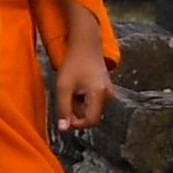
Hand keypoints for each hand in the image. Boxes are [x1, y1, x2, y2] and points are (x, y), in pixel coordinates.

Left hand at [48, 7, 116, 132]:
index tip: (63, 115)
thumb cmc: (73, 62)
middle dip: (76, 110)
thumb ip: (63, 108)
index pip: (91, 120)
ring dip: (78, 103)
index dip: (76, 123)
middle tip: (65, 95)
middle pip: (90, 114)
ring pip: (90, 107)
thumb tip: (63, 129)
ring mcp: (108, 91)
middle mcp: (108, 95)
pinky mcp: (105, 88)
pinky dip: (82, 97)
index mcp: (100, 95)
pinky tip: (77, 85)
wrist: (85, 43)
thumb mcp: (63, 86)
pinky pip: (93, 100)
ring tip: (71, 88)